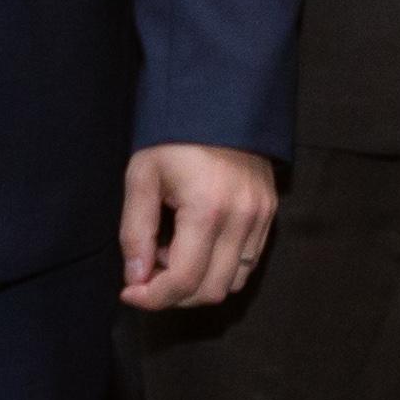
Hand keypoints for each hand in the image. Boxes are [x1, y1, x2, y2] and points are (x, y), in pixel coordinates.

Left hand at [119, 142, 278, 311]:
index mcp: (207, 209)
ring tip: (175, 253)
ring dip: (200, 283)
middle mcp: (242, 218)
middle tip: (150, 271)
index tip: (130, 291)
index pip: (184, 281)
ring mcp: (261, 217)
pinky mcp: (270, 213)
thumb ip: (136, 233)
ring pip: (234, 283)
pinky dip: (221, 268)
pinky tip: (199, 244)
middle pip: (211, 291)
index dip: (153, 298)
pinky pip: (249, 262)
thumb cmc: (173, 138)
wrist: (219, 101)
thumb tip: (136, 279)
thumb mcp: (142, 177)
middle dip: (175, 295)